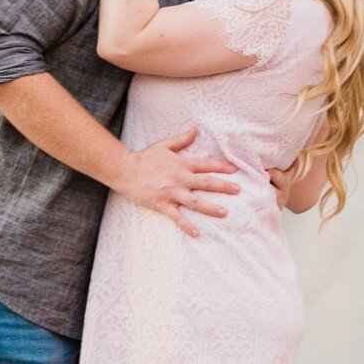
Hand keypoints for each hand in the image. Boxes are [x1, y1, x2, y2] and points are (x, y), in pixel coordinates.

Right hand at [120, 125, 239, 236]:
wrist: (125, 170)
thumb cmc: (144, 158)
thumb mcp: (164, 145)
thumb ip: (181, 139)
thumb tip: (195, 129)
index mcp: (181, 164)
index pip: (205, 164)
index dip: (221, 166)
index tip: (235, 170)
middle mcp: (179, 178)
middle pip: (205, 182)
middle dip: (223, 186)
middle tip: (238, 190)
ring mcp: (171, 192)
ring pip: (195, 201)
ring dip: (211, 207)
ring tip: (224, 213)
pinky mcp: (162, 204)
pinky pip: (176, 217)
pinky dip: (187, 225)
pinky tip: (197, 233)